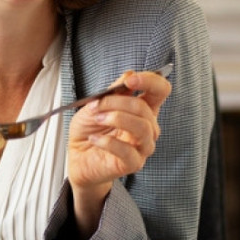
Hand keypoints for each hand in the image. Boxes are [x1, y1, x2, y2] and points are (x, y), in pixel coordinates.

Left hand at [66, 67, 170, 234]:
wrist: (78, 157)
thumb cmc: (89, 130)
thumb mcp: (95, 105)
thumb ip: (112, 91)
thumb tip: (129, 75)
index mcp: (143, 109)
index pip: (161, 90)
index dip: (150, 81)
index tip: (130, 81)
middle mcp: (148, 127)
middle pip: (144, 108)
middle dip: (116, 102)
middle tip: (95, 105)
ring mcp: (143, 146)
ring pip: (142, 127)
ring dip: (116, 118)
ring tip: (97, 119)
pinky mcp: (134, 163)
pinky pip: (127, 151)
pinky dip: (108, 142)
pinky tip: (94, 139)